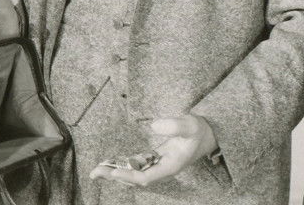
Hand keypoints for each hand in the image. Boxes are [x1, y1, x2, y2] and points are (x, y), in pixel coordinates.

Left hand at [90, 115, 218, 186]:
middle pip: (135, 178)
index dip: (129, 176)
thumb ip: (175, 125)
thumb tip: (154, 125)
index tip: (113, 171)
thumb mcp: (191, 124)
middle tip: (95, 172)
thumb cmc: (200, 130)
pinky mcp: (156, 159)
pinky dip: (124, 165)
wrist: (208, 133)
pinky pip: (137, 166)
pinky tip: (112, 162)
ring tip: (97, 169)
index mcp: (170, 166)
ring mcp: (159, 165)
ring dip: (116, 172)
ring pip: (134, 173)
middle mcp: (163, 169)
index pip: (146, 177)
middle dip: (116, 175)